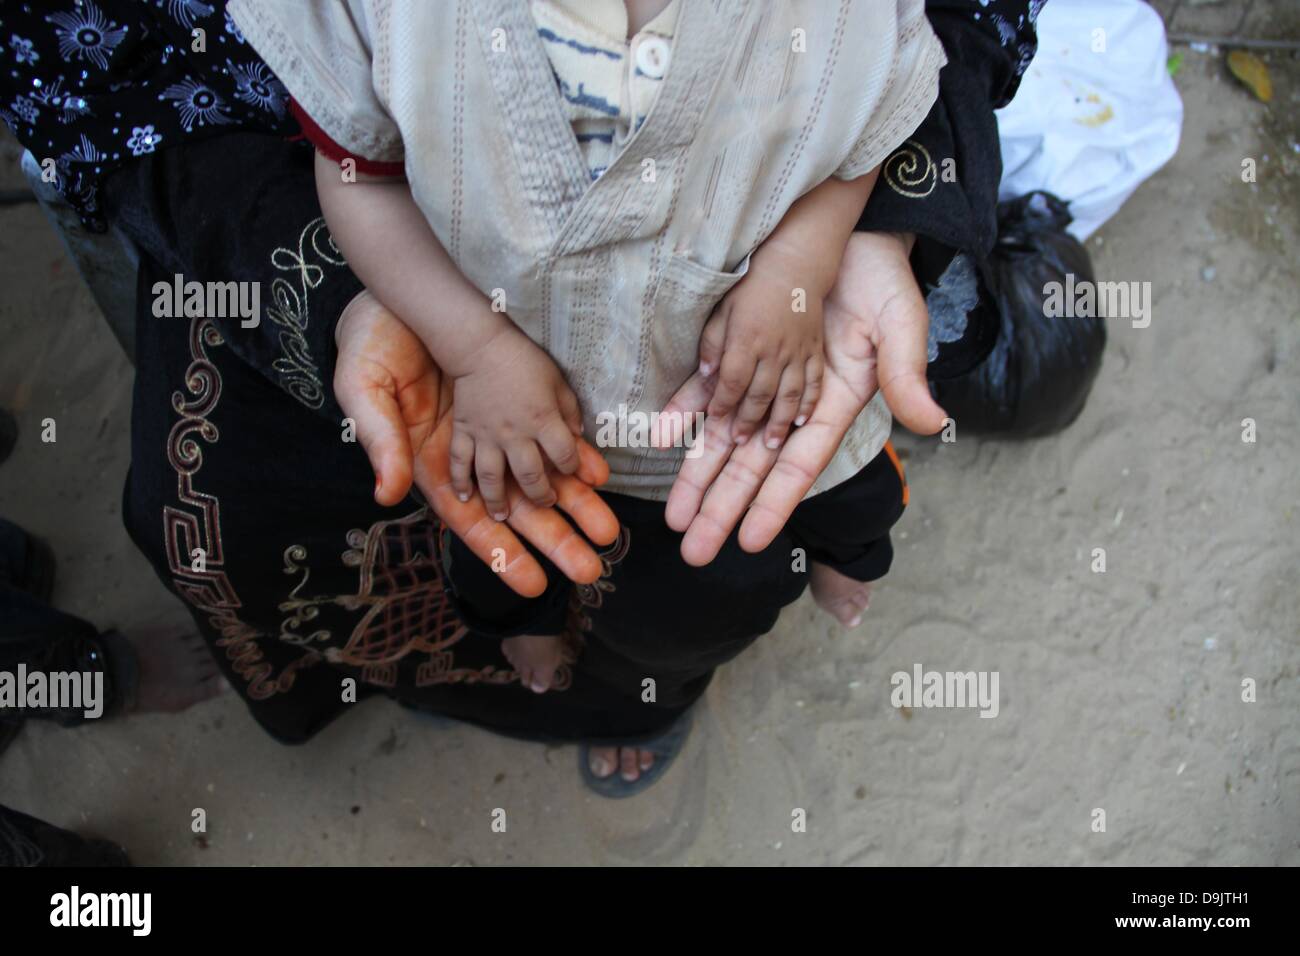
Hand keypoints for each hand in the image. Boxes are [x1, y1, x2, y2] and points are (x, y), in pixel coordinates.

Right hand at [333, 292, 618, 596]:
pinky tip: (597, 474)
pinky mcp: (516, 399)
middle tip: (592, 567)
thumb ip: (380, 442)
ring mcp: (495, 429)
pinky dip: (572, 454)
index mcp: (432, 465)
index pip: (475, 523)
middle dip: (555, 540)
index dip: (503, 556)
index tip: (536, 586)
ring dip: (574, 504)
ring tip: (608, 531)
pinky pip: (550, 433)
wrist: (396, 294)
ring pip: (541, 477)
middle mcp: (469, 456)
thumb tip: (387, 494)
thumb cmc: (371, 345)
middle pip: (519, 511)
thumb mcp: (363, 390)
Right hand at [449, 322, 583, 518]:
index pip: (564, 455)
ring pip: (493, 477)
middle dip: (541, 495)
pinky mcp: (464, 430)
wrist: (479, 343)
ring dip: (499, 500)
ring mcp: (486, 435)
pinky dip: (460, 481)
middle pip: (531, 475)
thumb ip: (569, 409)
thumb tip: (577, 435)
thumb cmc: (522, 359)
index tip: (572, 471)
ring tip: (502, 514)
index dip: (572, 467)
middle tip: (545, 502)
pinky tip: (465, 498)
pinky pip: (460, 462)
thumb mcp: (557, 379)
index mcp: (542, 419)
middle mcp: (515, 433)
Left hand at [660, 231, 945, 565]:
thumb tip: (933, 423)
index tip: (749, 541)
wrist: (846, 226)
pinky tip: (662, 440)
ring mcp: (761, 378)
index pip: (798, 465)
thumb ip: (908, 374)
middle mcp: (793, 403)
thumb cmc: (880, 276)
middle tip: (692, 549)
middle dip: (722, 506)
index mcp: (833, 405)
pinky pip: (703, 388)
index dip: (774, 502)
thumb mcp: (900, 323)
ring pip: (723, 438)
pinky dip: (683, 415)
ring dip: (697, 476)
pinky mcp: (734, 347)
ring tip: (673, 519)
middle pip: (753, 465)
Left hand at [701, 245, 824, 448]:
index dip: (722, 403)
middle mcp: (774, 349)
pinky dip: (809, 402)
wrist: (796, 260)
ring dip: (779, 422)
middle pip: (759, 394)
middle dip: (747, 420)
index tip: (716, 418)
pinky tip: (803, 421)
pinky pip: (814, 381)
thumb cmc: (753, 282)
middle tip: (739, 440)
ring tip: (771, 444)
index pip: (732, 381)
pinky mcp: (814, 348)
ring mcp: (798, 351)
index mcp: (747, 338)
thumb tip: (706, 373)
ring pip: (789, 394)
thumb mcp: (723, 306)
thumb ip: (713, 341)